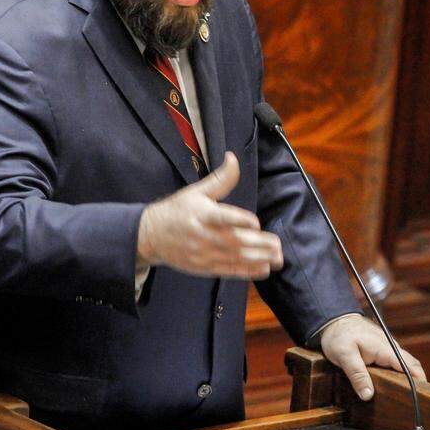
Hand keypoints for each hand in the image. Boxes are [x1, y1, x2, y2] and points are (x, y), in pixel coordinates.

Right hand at [137, 152, 283, 279]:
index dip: (239, 221)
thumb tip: (233, 157)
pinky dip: (247, 271)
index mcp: (202, 214)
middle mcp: (203, 235)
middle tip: (277, 244)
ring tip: (277, 258)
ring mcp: (203, 253)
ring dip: (258, 259)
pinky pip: (228, 271)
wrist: (151, 235)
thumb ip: (220, 178)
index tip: (255, 222)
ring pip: (234, 258)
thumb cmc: (177, 210)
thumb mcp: (196, 191)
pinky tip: (263, 269)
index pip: (222, 218)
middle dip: (258, 244)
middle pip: (233, 240)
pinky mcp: (204, 267)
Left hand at [320, 315, 426, 400]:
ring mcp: (387, 347)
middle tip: (415, 402)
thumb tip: (368, 395)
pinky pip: (395, 362)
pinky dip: (399, 373)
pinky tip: (394, 384)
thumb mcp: (344, 356)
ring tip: (407, 397)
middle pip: (411, 365)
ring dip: (408, 378)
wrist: (335, 320)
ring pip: (403, 364)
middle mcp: (390, 347)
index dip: (419, 381)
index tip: (424, 396)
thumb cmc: (339, 335)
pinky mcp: (382, 349)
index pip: (409, 366)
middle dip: (417, 382)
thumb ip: (357, 375)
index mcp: (384, 349)